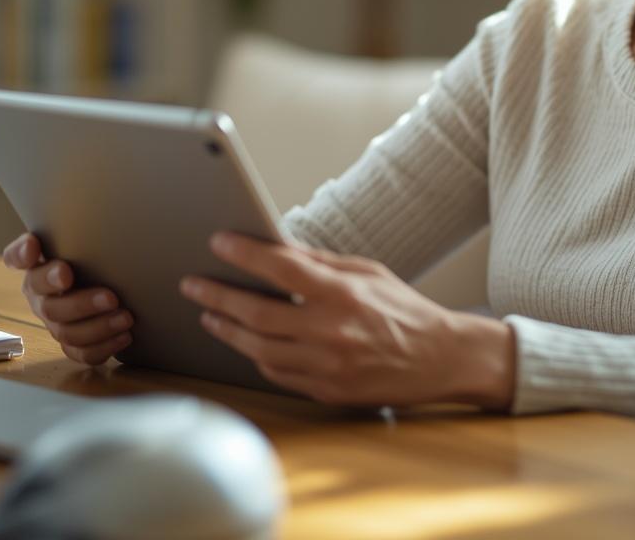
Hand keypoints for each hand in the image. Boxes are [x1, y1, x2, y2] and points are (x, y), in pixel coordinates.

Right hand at [2, 233, 133, 365]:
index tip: (43, 253)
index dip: (22, 255)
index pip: (16, 257)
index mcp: (36, 266)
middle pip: (50, 306)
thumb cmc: (95, 254)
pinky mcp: (73, 343)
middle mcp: (41, 296)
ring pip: (67, 333)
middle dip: (82, 303)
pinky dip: (104, 347)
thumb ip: (77, 227)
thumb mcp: (86, 238)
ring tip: (126, 316)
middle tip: (111, 296)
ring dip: (98, 327)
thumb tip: (80, 209)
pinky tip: (125, 335)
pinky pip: (81, 353)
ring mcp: (55, 323)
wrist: (109, 281)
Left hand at [180, 233, 514, 407]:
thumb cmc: (404, 309)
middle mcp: (332, 332)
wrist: (441, 359)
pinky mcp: (326, 391)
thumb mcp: (368, 272)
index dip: (245, 254)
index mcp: (344, 294)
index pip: (282, 270)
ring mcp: (328, 367)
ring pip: (259, 349)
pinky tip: (244, 341)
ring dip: (228, 329)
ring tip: (210, 314)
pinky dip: (255, 356)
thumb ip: (320, 263)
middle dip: (218, 296)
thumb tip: (277, 247)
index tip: (218, 242)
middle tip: (193, 284)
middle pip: (258, 314)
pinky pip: (277, 374)